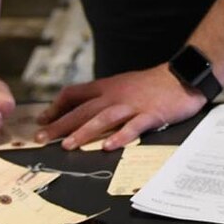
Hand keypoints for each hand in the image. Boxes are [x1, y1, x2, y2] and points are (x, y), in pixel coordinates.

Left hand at [40, 66, 206, 149]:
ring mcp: (132, 105)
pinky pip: (133, 126)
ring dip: (84, 132)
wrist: (182, 76)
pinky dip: (120, 136)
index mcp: (107, 87)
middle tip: (41, 137)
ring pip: (103, 118)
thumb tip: (82, 111)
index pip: (74, 93)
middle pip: (83, 109)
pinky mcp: (150, 114)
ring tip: (68, 145)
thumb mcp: (122, 84)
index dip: (56, 107)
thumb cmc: (152, 85)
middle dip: (60, 124)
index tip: (42, 119)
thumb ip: (103, 96)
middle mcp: (115, 95)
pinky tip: (109, 146)